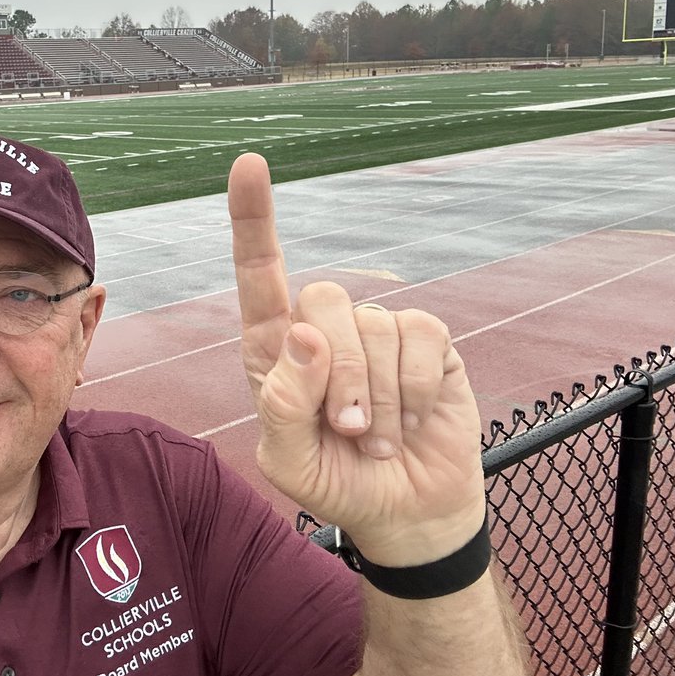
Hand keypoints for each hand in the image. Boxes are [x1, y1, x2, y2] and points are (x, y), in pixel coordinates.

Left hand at [228, 153, 485, 565]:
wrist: (404, 512)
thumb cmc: (334, 482)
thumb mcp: (288, 461)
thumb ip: (283, 403)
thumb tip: (304, 331)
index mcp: (275, 348)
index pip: (259, 273)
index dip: (253, 217)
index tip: (248, 164)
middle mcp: (323, 328)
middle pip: (322, 299)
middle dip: (338, 375)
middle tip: (347, 430)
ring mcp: (376, 331)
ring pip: (373, 325)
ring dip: (378, 398)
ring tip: (377, 437)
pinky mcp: (426, 340)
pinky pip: (420, 336)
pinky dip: (413, 390)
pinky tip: (412, 419)